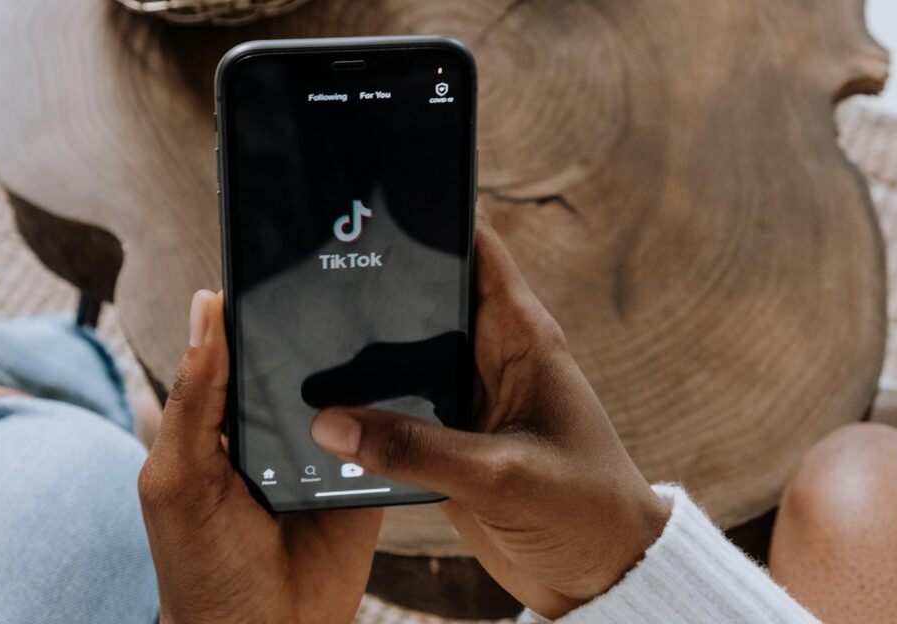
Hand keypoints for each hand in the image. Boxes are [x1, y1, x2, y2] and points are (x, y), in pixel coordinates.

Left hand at [139, 291, 382, 623]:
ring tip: (387, 309)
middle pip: (298, 357)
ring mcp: (323, 449)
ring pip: (346, 386)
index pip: (237, 345)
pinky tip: (413, 375)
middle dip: (316, 324)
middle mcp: (271, 426)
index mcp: (220, 419)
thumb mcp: (178, 477)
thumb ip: (193, 399)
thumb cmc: (200, 565)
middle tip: (344, 271)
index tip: (278, 255)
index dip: (252, 303)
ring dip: (363, 360)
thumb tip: (205, 307)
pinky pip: (385, 430)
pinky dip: (396, 408)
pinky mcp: (365, 474)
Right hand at [310, 218, 670, 617]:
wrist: (598, 577)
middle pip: (424, 296)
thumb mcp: (500, 475)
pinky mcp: (448, 438)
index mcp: (521, 336)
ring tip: (297, 341)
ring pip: (402, 353)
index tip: (369, 197)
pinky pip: (396, 407)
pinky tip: (322, 408)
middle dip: (375, 283)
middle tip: (307, 272)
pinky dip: (365, 406)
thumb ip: (415, 449)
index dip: (429, 215)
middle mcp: (491, 355)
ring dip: (362, 353)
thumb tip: (330, 422)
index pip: (475, 247)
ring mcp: (466, 397)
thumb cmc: (583, 512)